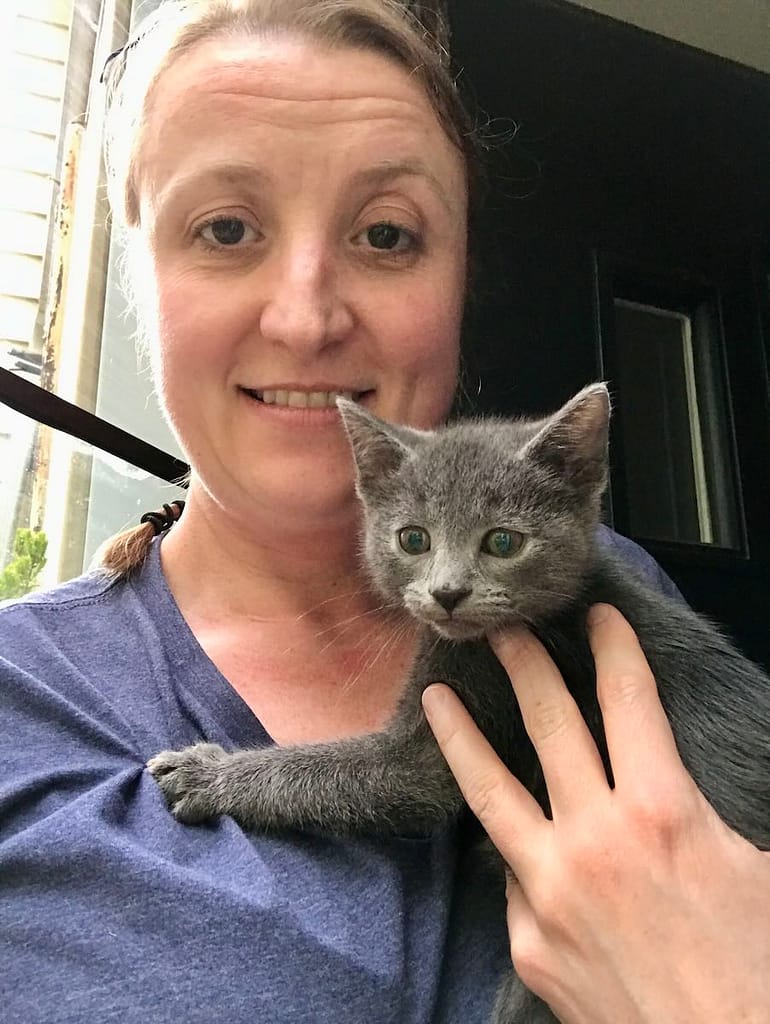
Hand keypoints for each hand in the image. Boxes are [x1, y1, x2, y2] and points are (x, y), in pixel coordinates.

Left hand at [422, 604, 769, 1023]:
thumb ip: (700, 811)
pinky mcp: (530, 942)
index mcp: (662, 812)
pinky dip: (525, 860)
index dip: (613, 648)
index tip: (597, 617)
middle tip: (502, 629)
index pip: (629, 701)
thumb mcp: (754, 866)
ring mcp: (552, 892)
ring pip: (492, 794)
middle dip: (524, 666)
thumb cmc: (754, 967)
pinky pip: (518, 882)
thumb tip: (670, 782)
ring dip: (461, 739)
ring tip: (435, 698)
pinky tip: (528, 851)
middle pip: (548, 726)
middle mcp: (595, 841)